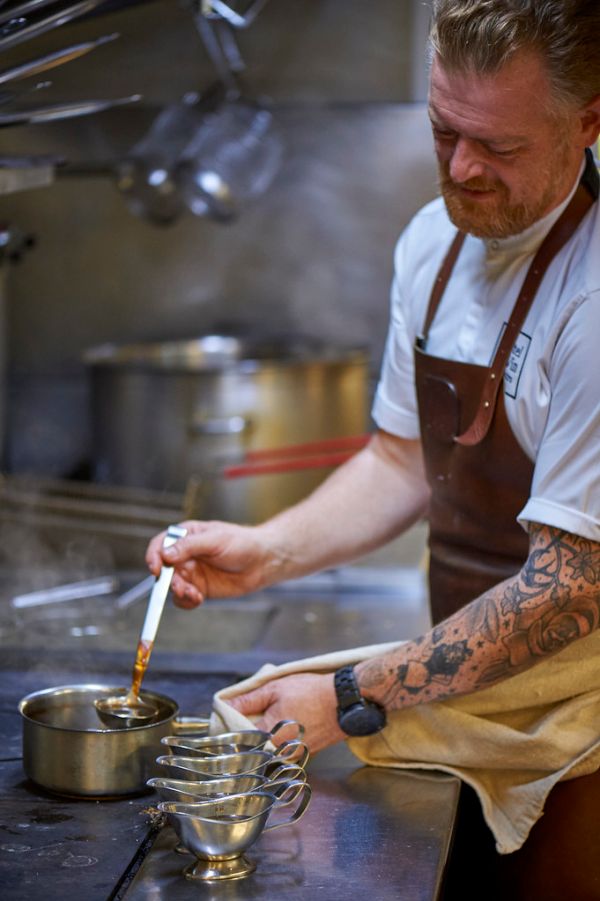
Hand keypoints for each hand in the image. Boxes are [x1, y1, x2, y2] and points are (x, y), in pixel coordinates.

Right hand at [145, 520, 278, 607]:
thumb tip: (165, 553)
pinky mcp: (199, 589)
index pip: (160, 544)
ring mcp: (192, 573)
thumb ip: (189, 546)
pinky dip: (187, 601)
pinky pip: (184, 599)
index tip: (155, 568)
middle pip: (163, 569)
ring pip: (172, 586)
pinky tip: (198, 598)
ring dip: (178, 592)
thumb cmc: (242, 543)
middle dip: (168, 580)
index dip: (154, 556)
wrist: (263, 561)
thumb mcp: (215, 539)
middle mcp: (185, 555)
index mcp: (186, 536)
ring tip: (194, 594)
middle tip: (180, 586)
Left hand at [228, 672, 346, 753]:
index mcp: (269, 737)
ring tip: (272, 715)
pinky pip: (281, 750)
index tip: (230, 715)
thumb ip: (247, 700)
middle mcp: (279, 754)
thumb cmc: (311, 692)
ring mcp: (292, 757)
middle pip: (252, 747)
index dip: (232, 727)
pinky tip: (284, 721)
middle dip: (247, 731)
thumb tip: (224, 705)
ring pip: (266, 750)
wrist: (344, 701)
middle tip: (251, 712)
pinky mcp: (302, 755)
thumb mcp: (274, 688)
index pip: (238, 740)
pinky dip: (277, 738)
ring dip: (262, 735)